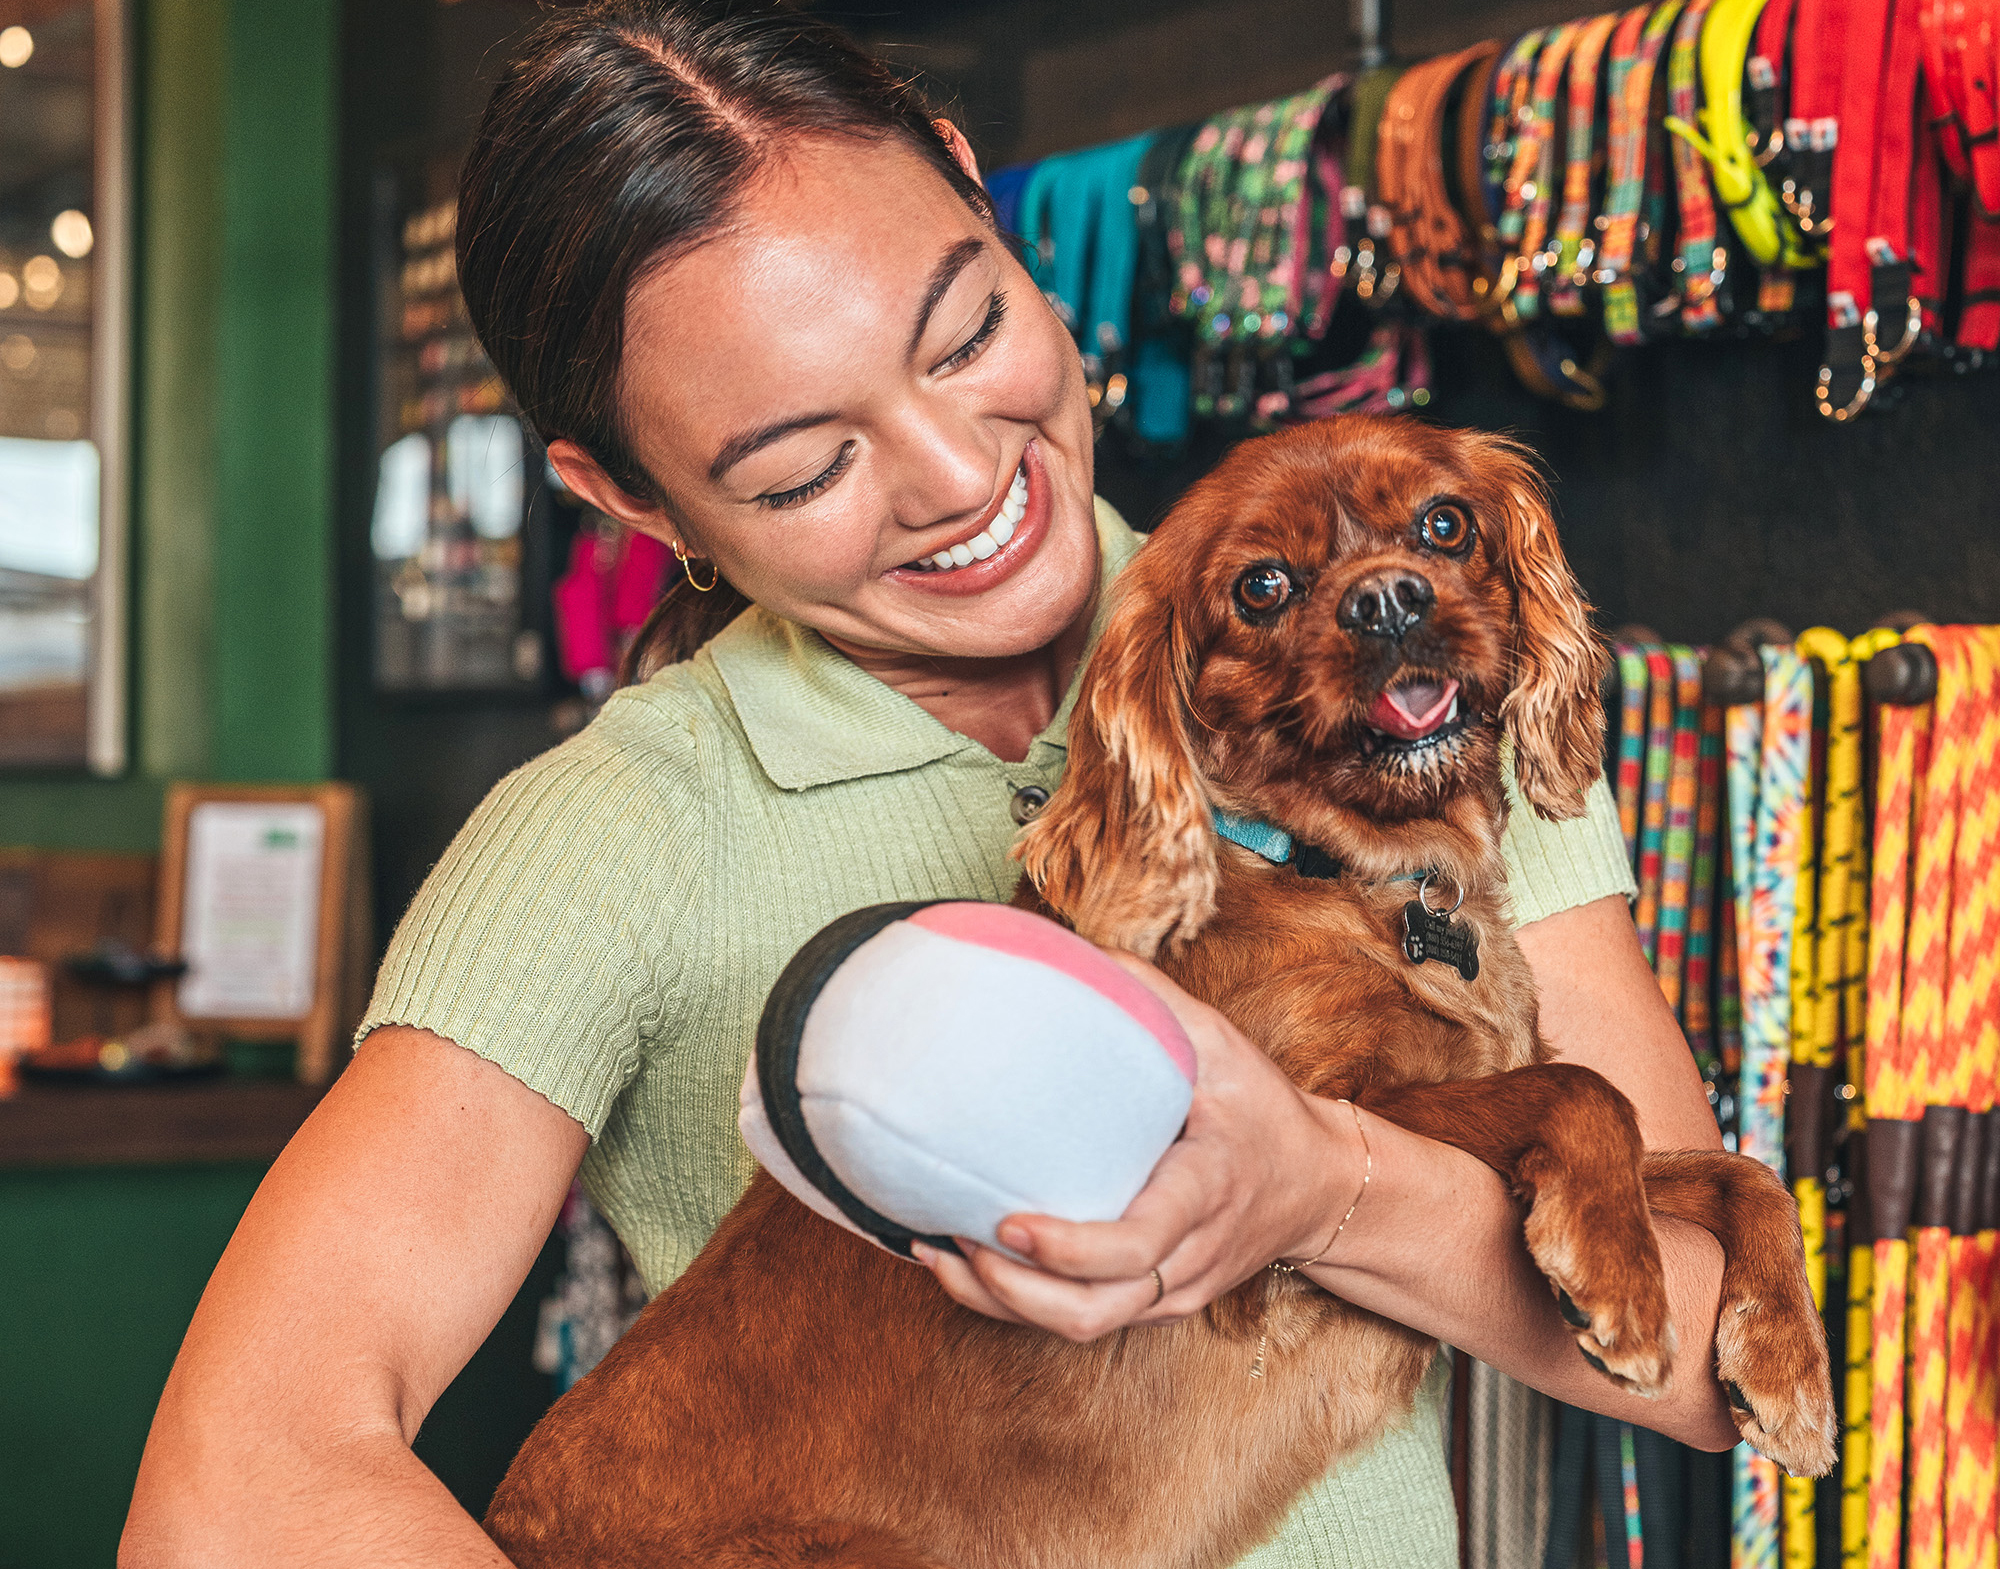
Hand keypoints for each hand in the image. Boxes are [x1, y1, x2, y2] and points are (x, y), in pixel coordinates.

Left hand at [913, 955, 1364, 1341]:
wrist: (1318, 1187)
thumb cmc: (1261, 1110)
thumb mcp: (1221, 1045)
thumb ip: (1150, 1001)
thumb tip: (1069, 949)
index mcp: (1204, 1193)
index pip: (1137, 1246)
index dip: (1069, 1249)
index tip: (1008, 1224)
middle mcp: (1189, 1256)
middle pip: (1095, 1309)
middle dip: (1013, 1291)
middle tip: (951, 1238)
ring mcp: (1172, 1290)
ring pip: (1082, 1325)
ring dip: (1002, 1303)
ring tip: (936, 1254)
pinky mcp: (1154, 1303)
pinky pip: (1084, 1319)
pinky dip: (1019, 1304)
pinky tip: (964, 1266)